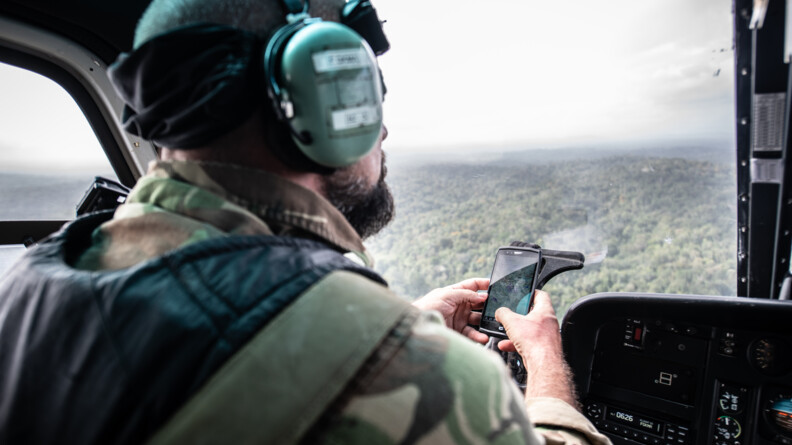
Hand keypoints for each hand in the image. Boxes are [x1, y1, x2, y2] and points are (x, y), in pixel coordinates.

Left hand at [412, 278, 489, 343]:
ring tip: (493, 325)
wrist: (417, 325)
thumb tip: (482, 296)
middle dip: (489, 305)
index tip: (496, 285)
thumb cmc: (428, 306)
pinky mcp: (459, 331)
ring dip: (486, 322)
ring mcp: (460, 318)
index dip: (484, 284)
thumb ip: (465, 294)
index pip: (473, 285)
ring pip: (478, 319)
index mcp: (456, 292)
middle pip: (479, 303)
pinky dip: (479, 336)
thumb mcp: (447, 295)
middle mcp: (460, 305)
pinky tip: (483, 337)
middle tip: (499, 308)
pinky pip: (472, 333)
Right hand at [495, 290, 577, 406]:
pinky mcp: (543, 349)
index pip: (541, 295)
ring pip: (529, 330)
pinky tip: (507, 345)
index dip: (531, 292)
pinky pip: (528, 342)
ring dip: (516, 331)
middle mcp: (549, 323)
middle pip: (533, 313)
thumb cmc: (535, 342)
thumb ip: (503, 313)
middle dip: (519, 315)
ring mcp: (547, 336)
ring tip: (506, 332)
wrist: (543, 365)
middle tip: (511, 315)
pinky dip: (517, 343)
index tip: (523, 294)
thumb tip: (500, 312)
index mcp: (545, 311)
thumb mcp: (512, 322)